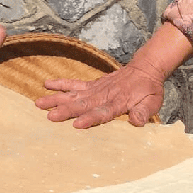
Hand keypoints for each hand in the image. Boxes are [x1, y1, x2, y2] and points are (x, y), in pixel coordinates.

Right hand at [36, 21, 192, 128]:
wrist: (145, 68)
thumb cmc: (149, 90)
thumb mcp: (152, 102)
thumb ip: (144, 112)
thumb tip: (137, 122)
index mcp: (118, 102)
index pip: (102, 112)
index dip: (90, 119)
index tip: (77, 124)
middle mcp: (104, 95)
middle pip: (83, 104)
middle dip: (66, 110)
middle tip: (50, 116)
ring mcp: (96, 89)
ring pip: (74, 94)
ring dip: (57, 99)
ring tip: (39, 103)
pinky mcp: (92, 84)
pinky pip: (74, 83)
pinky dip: (61, 84)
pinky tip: (46, 84)